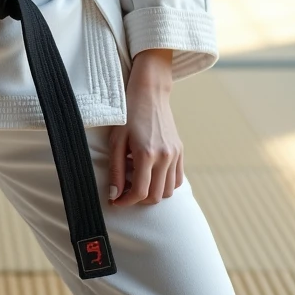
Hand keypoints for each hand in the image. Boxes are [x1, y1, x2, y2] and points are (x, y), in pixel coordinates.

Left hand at [107, 49, 183, 205]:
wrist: (150, 93)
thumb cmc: (128, 114)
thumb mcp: (116, 141)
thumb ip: (116, 170)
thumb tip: (114, 195)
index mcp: (146, 154)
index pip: (139, 192)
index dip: (125, 202)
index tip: (115, 201)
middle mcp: (164, 157)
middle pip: (155, 196)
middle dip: (138, 200)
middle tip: (124, 192)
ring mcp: (175, 154)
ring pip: (169, 192)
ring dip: (152, 194)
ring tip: (137, 181)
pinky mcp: (180, 151)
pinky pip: (178, 180)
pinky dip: (166, 185)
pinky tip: (152, 176)